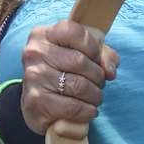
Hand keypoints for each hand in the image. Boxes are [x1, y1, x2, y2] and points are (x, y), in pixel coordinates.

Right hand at [20, 20, 119, 138]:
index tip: (94, 59)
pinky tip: (87, 111)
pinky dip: (88, 111)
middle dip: (98, 76)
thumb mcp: (82, 54)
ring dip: (95, 96)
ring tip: (93, 97)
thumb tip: (110, 71)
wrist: (35, 103)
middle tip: (97, 84)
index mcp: (43, 35)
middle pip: (80, 62)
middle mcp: (34, 54)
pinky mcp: (35, 102)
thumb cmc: (63, 72)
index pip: (75, 32)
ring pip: (80, 86)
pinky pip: (74, 107)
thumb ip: (102, 55)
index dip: (93, 48)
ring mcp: (33, 78)